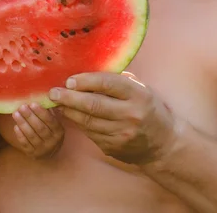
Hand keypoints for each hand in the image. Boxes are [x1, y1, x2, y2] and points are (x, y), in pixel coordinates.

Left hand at [12, 103, 64, 158]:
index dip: (41, 112)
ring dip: (23, 124)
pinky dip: (20, 135)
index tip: (33, 104)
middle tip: (22, 107)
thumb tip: (42, 97)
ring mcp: (42, 149)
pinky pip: (25, 144)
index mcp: (58, 131)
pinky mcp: (33, 154)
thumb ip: (49, 112)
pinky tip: (15, 126)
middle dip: (30, 116)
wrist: (49, 152)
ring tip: (15, 114)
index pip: (50, 121)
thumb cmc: (50, 131)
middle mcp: (52, 141)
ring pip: (32, 135)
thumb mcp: (54, 123)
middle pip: (40, 128)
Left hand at [49, 72, 176, 164]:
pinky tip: (70, 115)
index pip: (107, 83)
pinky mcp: (114, 147)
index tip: (69, 80)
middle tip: (53, 93)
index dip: (85, 81)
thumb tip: (87, 69)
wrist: (164, 144)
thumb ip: (118, 80)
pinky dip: (78, 123)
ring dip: (69, 111)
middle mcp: (131, 114)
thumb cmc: (148, 109)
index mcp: (139, 95)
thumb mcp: (141, 90)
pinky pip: (90, 133)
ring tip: (57, 103)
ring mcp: (122, 133)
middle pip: (93, 104)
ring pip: (87, 121)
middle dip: (69, 98)